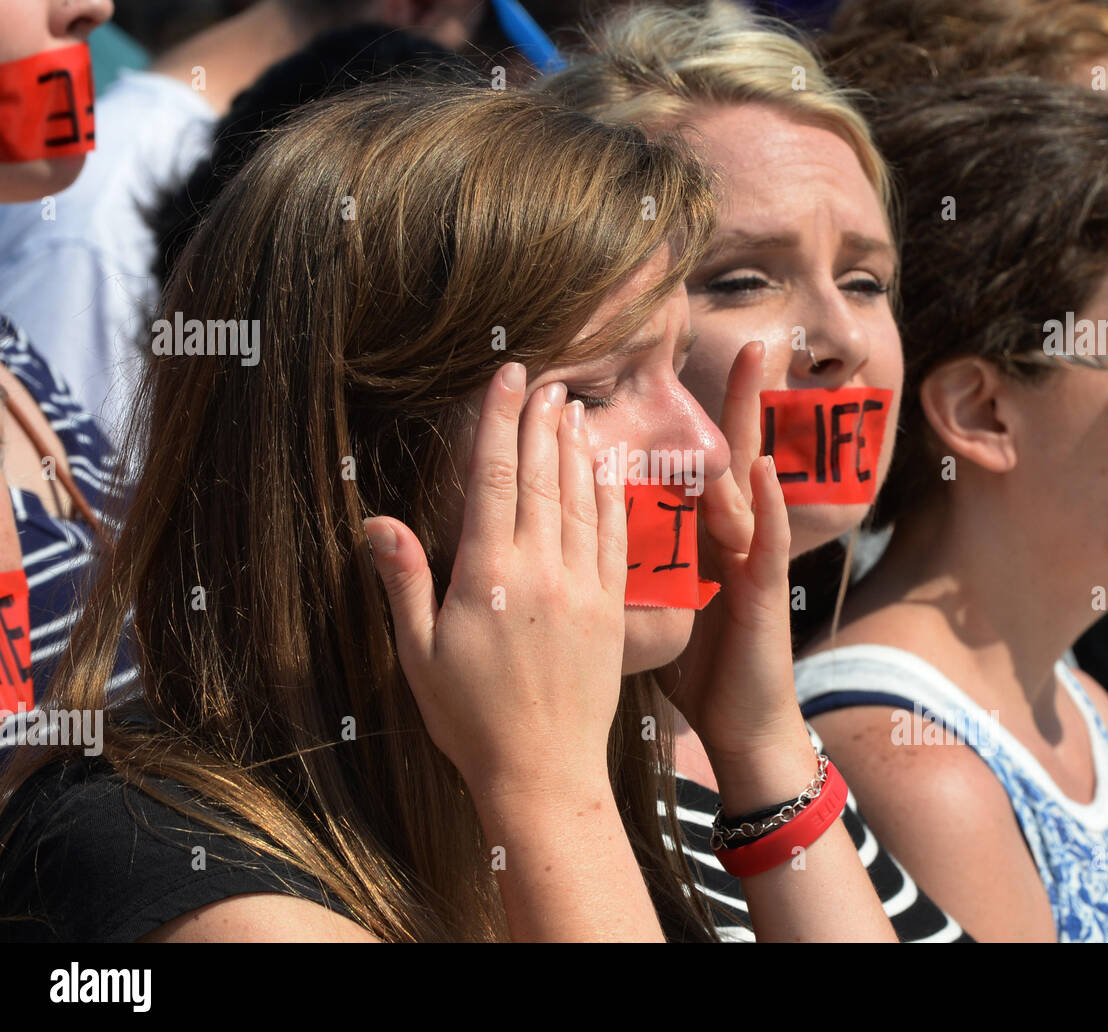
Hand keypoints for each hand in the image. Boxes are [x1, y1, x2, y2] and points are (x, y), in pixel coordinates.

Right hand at [364, 364, 627, 799]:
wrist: (543, 771)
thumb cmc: (471, 719)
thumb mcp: (419, 654)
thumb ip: (405, 581)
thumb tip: (376, 521)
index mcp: (489, 575)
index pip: (494, 478)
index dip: (499, 422)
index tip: (506, 379)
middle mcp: (540, 570)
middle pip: (541, 477)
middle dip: (539, 423)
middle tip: (543, 381)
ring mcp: (582, 587)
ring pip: (581, 499)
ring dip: (576, 450)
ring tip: (572, 410)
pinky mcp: (611, 608)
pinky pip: (614, 537)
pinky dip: (612, 495)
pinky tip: (608, 467)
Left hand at [662, 341, 806, 761]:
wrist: (741, 725)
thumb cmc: (699, 670)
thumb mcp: (660, 608)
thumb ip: (640, 562)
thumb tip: (596, 531)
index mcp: (699, 538)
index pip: (691, 465)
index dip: (685, 420)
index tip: (676, 371)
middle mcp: (729, 537)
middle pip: (727, 455)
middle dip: (736, 400)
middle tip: (747, 342)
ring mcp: (750, 559)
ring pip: (748, 481)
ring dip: (752, 425)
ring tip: (757, 367)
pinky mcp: (765, 592)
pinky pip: (767, 540)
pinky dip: (770, 504)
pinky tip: (765, 468)